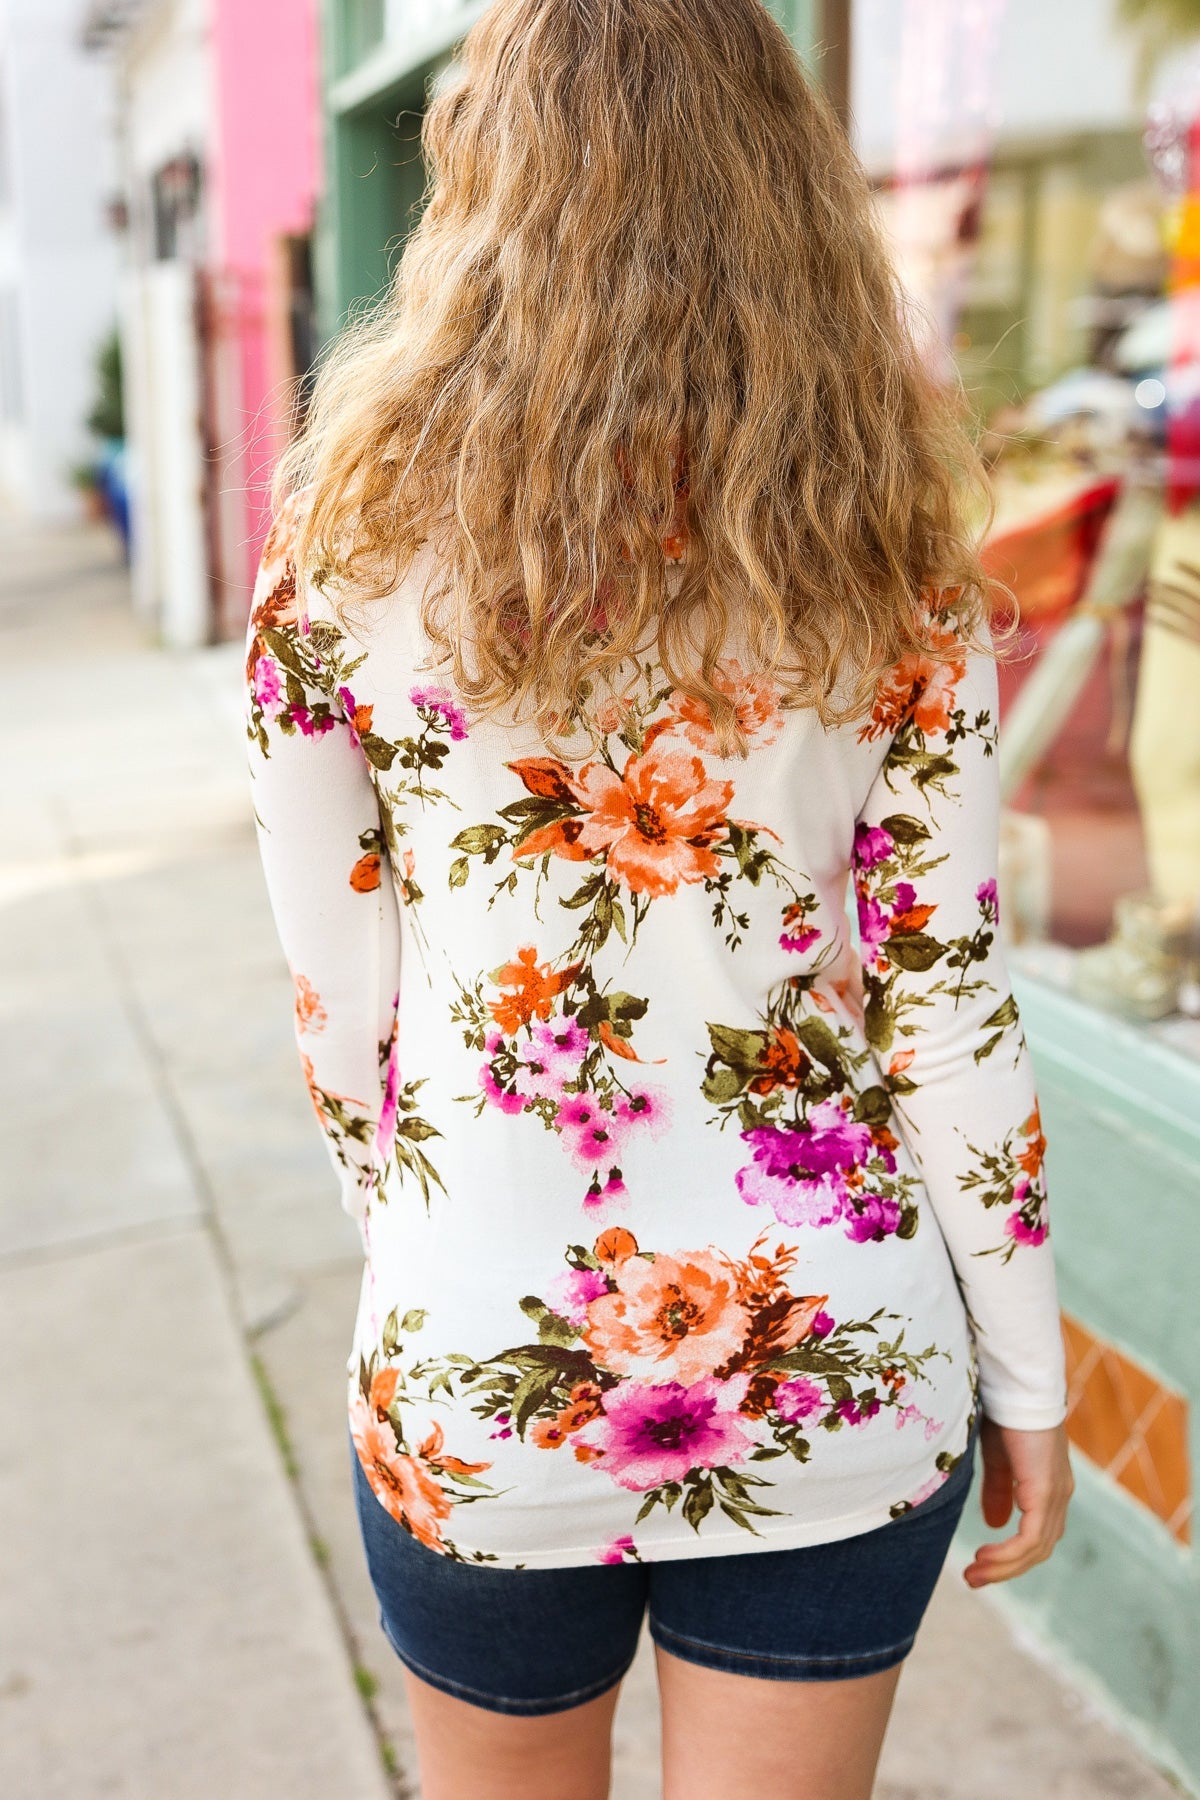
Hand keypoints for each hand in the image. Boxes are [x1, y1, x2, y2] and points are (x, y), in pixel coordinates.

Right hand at [962, 1417, 1072, 1588]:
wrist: (1014, 1385)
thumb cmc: (1004, 1411)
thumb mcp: (998, 1458)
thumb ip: (999, 1490)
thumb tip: (994, 1524)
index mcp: (1049, 1486)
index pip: (1037, 1534)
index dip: (1012, 1554)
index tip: (980, 1565)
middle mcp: (1059, 1495)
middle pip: (1038, 1549)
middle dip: (1005, 1568)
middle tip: (973, 1580)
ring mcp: (1056, 1495)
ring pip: (1036, 1549)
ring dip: (1003, 1566)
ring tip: (973, 1575)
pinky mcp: (1045, 1492)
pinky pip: (1030, 1539)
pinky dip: (1008, 1554)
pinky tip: (984, 1557)